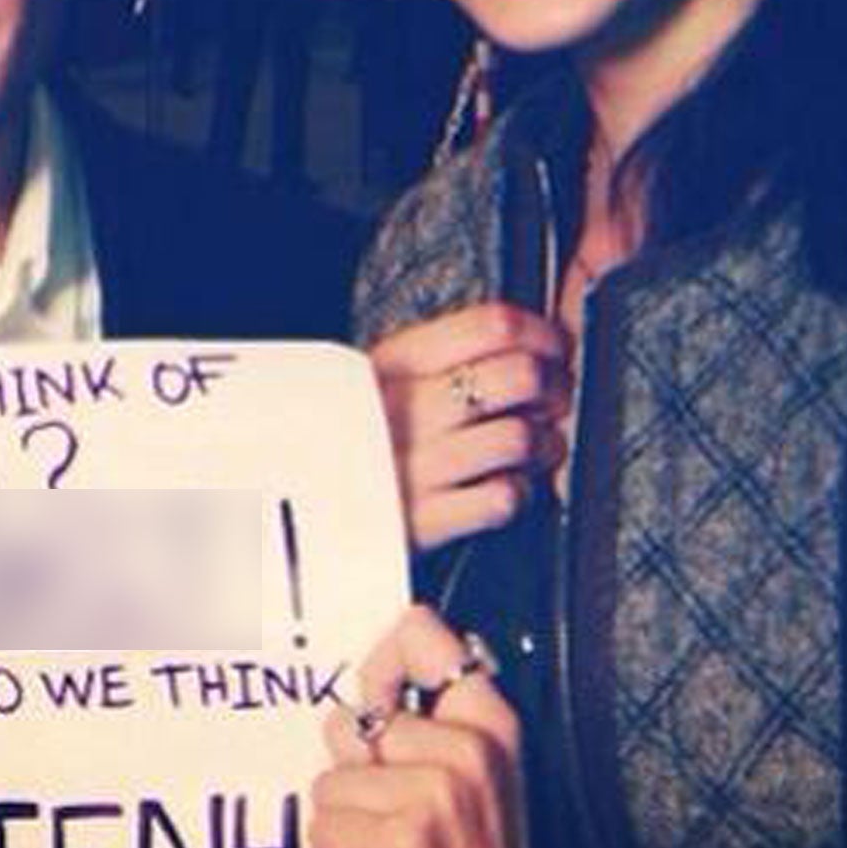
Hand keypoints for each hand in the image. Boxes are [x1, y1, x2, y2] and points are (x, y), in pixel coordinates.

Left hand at [312, 605, 550, 847]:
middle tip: (399, 821)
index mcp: (490, 723)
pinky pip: (325, 827)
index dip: (379, 660)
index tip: (374, 697)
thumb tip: (349, 706)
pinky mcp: (405, 838)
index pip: (419, 632)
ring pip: (332, 781)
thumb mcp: (463, 781)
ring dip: (348, 825)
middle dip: (357, 778)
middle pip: (355, 722)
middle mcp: (470, 748)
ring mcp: (439, 792)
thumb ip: (416, 729)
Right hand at [368, 304, 571, 551]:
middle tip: (553, 401)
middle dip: (554, 389)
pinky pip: (502, 499)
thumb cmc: (353, 439)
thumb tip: (529, 338)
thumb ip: (441, 354)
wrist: (290, 520)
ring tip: (536, 449)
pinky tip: (504, 487)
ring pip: (520, 438)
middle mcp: (403, 409)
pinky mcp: (420, 523)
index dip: (543, 333)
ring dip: (544, 445)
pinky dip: (518, 493)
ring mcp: (412, 467)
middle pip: (520, 376)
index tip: (556, 348)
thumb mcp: (379, 380)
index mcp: (394, 361)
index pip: (493, 324)